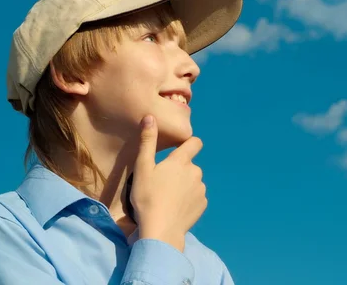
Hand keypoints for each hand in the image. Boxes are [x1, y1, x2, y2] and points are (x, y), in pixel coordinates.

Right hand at [130, 115, 206, 251]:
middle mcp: (195, 172)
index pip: (195, 143)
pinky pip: (197, 197)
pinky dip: (189, 200)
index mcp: (181, 161)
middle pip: (191, 165)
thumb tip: (150, 117)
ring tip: (168, 198)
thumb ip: (147, 141)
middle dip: (181, 170)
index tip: (178, 151)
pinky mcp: (203, 205)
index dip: (189, 144)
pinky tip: (176, 208)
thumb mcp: (143, 168)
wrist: (161, 230)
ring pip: (194, 182)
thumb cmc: (148, 197)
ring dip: (185, 186)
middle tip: (163, 183)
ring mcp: (201, 189)